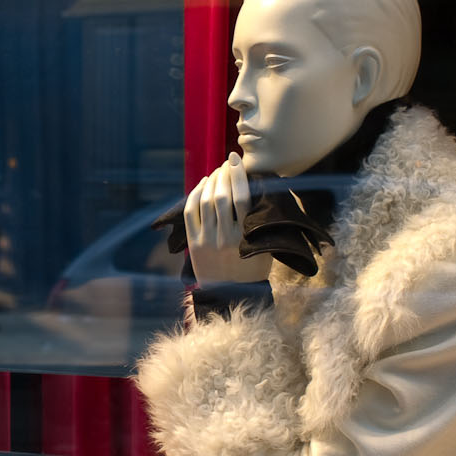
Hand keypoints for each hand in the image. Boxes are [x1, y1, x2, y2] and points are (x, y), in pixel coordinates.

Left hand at [185, 152, 270, 284]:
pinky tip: (202, 185)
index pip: (242, 197)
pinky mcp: (194, 244)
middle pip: (222, 196)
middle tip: (227, 164)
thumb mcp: (264, 247)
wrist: (231, 296)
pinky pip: (191, 212)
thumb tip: (256, 190)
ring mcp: (207, 240)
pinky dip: (195, 194)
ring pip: (205, 201)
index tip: (236, 159)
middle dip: (224, 174)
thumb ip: (259, 222)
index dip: (238, 174)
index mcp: (246, 237)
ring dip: (211, 182)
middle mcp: (226, 237)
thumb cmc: (253, 270)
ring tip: (217, 173)